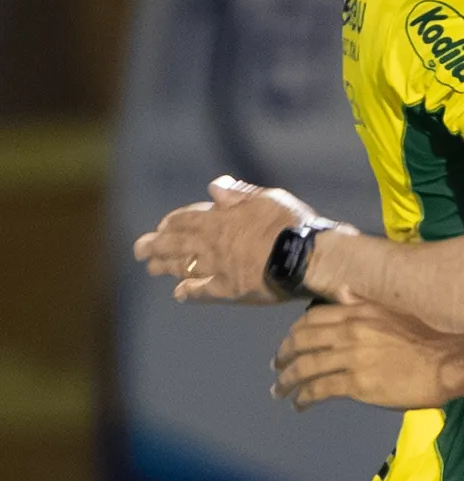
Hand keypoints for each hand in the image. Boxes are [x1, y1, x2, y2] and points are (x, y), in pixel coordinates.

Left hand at [134, 176, 323, 302]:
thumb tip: (214, 187)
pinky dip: (189, 292)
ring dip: (165, 266)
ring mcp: (219, 268)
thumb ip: (239, 194)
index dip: (171, 223)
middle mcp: (213, 243)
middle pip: (175, 244)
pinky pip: (203, 291)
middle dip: (155, 245)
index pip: (186, 219)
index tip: (161, 226)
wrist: (307, 257)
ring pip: (183, 266)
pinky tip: (179, 293)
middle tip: (139, 250)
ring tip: (152, 268)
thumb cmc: (293, 224)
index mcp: (221, 219)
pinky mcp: (230, 289)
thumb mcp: (269, 199)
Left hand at [271, 302, 458, 409]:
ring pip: (305, 367)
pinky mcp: (356, 384)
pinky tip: (299, 404)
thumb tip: (340, 291)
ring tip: (279, 390)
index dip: (294, 332)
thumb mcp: (393, 311)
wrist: (448, 362)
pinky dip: (304, 398)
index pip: (312, 318)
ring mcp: (352, 358)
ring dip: (287, 380)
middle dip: (284, 355)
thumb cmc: (426, 338)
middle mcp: (350, 331)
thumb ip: (363, 302)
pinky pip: (319, 390)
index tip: (289, 343)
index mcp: (359, 311)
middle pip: (302, 341)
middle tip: (276, 367)